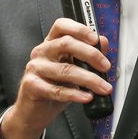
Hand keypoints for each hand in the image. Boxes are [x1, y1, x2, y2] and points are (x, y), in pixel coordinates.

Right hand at [0, 18, 110, 138]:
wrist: (33, 113)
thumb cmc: (53, 88)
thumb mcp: (73, 70)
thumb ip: (87, 55)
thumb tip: (103, 41)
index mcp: (50, 44)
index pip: (61, 26)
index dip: (79, 29)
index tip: (96, 39)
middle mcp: (41, 52)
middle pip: (66, 44)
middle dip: (91, 54)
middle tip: (106, 66)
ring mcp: (34, 68)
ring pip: (65, 69)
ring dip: (89, 79)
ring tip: (103, 87)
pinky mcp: (31, 85)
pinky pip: (56, 90)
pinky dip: (75, 94)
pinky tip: (87, 97)